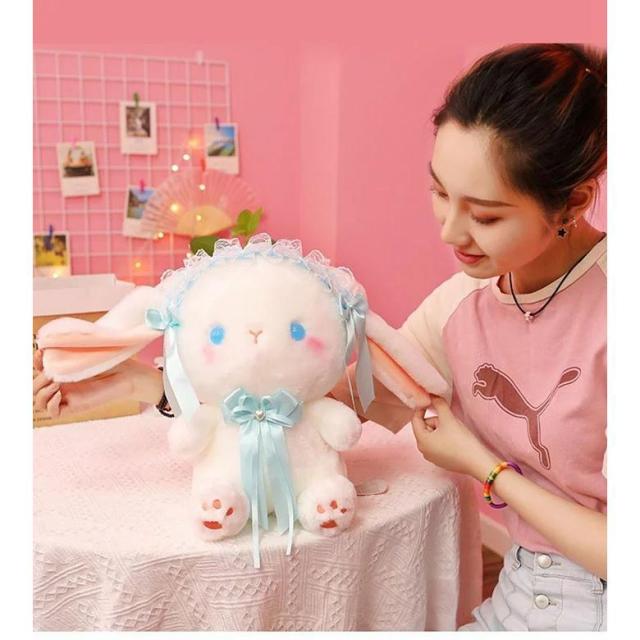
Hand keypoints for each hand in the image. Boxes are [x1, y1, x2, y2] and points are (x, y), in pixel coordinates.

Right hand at [33, 349, 163, 418]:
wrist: (129, 374)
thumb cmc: (111, 361)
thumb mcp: (87, 352)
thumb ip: (70, 348)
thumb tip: (50, 341)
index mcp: (64, 371)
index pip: (39, 369)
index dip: (35, 361)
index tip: (40, 351)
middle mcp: (62, 385)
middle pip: (34, 388)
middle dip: (36, 381)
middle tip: (51, 373)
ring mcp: (68, 397)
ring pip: (39, 402)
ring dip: (41, 393)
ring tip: (56, 383)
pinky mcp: (76, 407)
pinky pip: (53, 413)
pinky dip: (51, 405)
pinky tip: (60, 394)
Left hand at [411, 396, 498, 479]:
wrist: (478, 462)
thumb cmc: (461, 441)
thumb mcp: (449, 419)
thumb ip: (439, 404)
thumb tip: (431, 394)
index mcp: (421, 441)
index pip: (415, 419)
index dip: (423, 408)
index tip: (433, 401)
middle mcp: (423, 450)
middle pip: (425, 427)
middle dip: (436, 421)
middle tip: (449, 421)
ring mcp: (432, 457)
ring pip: (432, 434)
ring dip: (441, 428)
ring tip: (455, 431)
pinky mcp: (441, 461)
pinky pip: (438, 443)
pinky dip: (445, 437)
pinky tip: (457, 440)